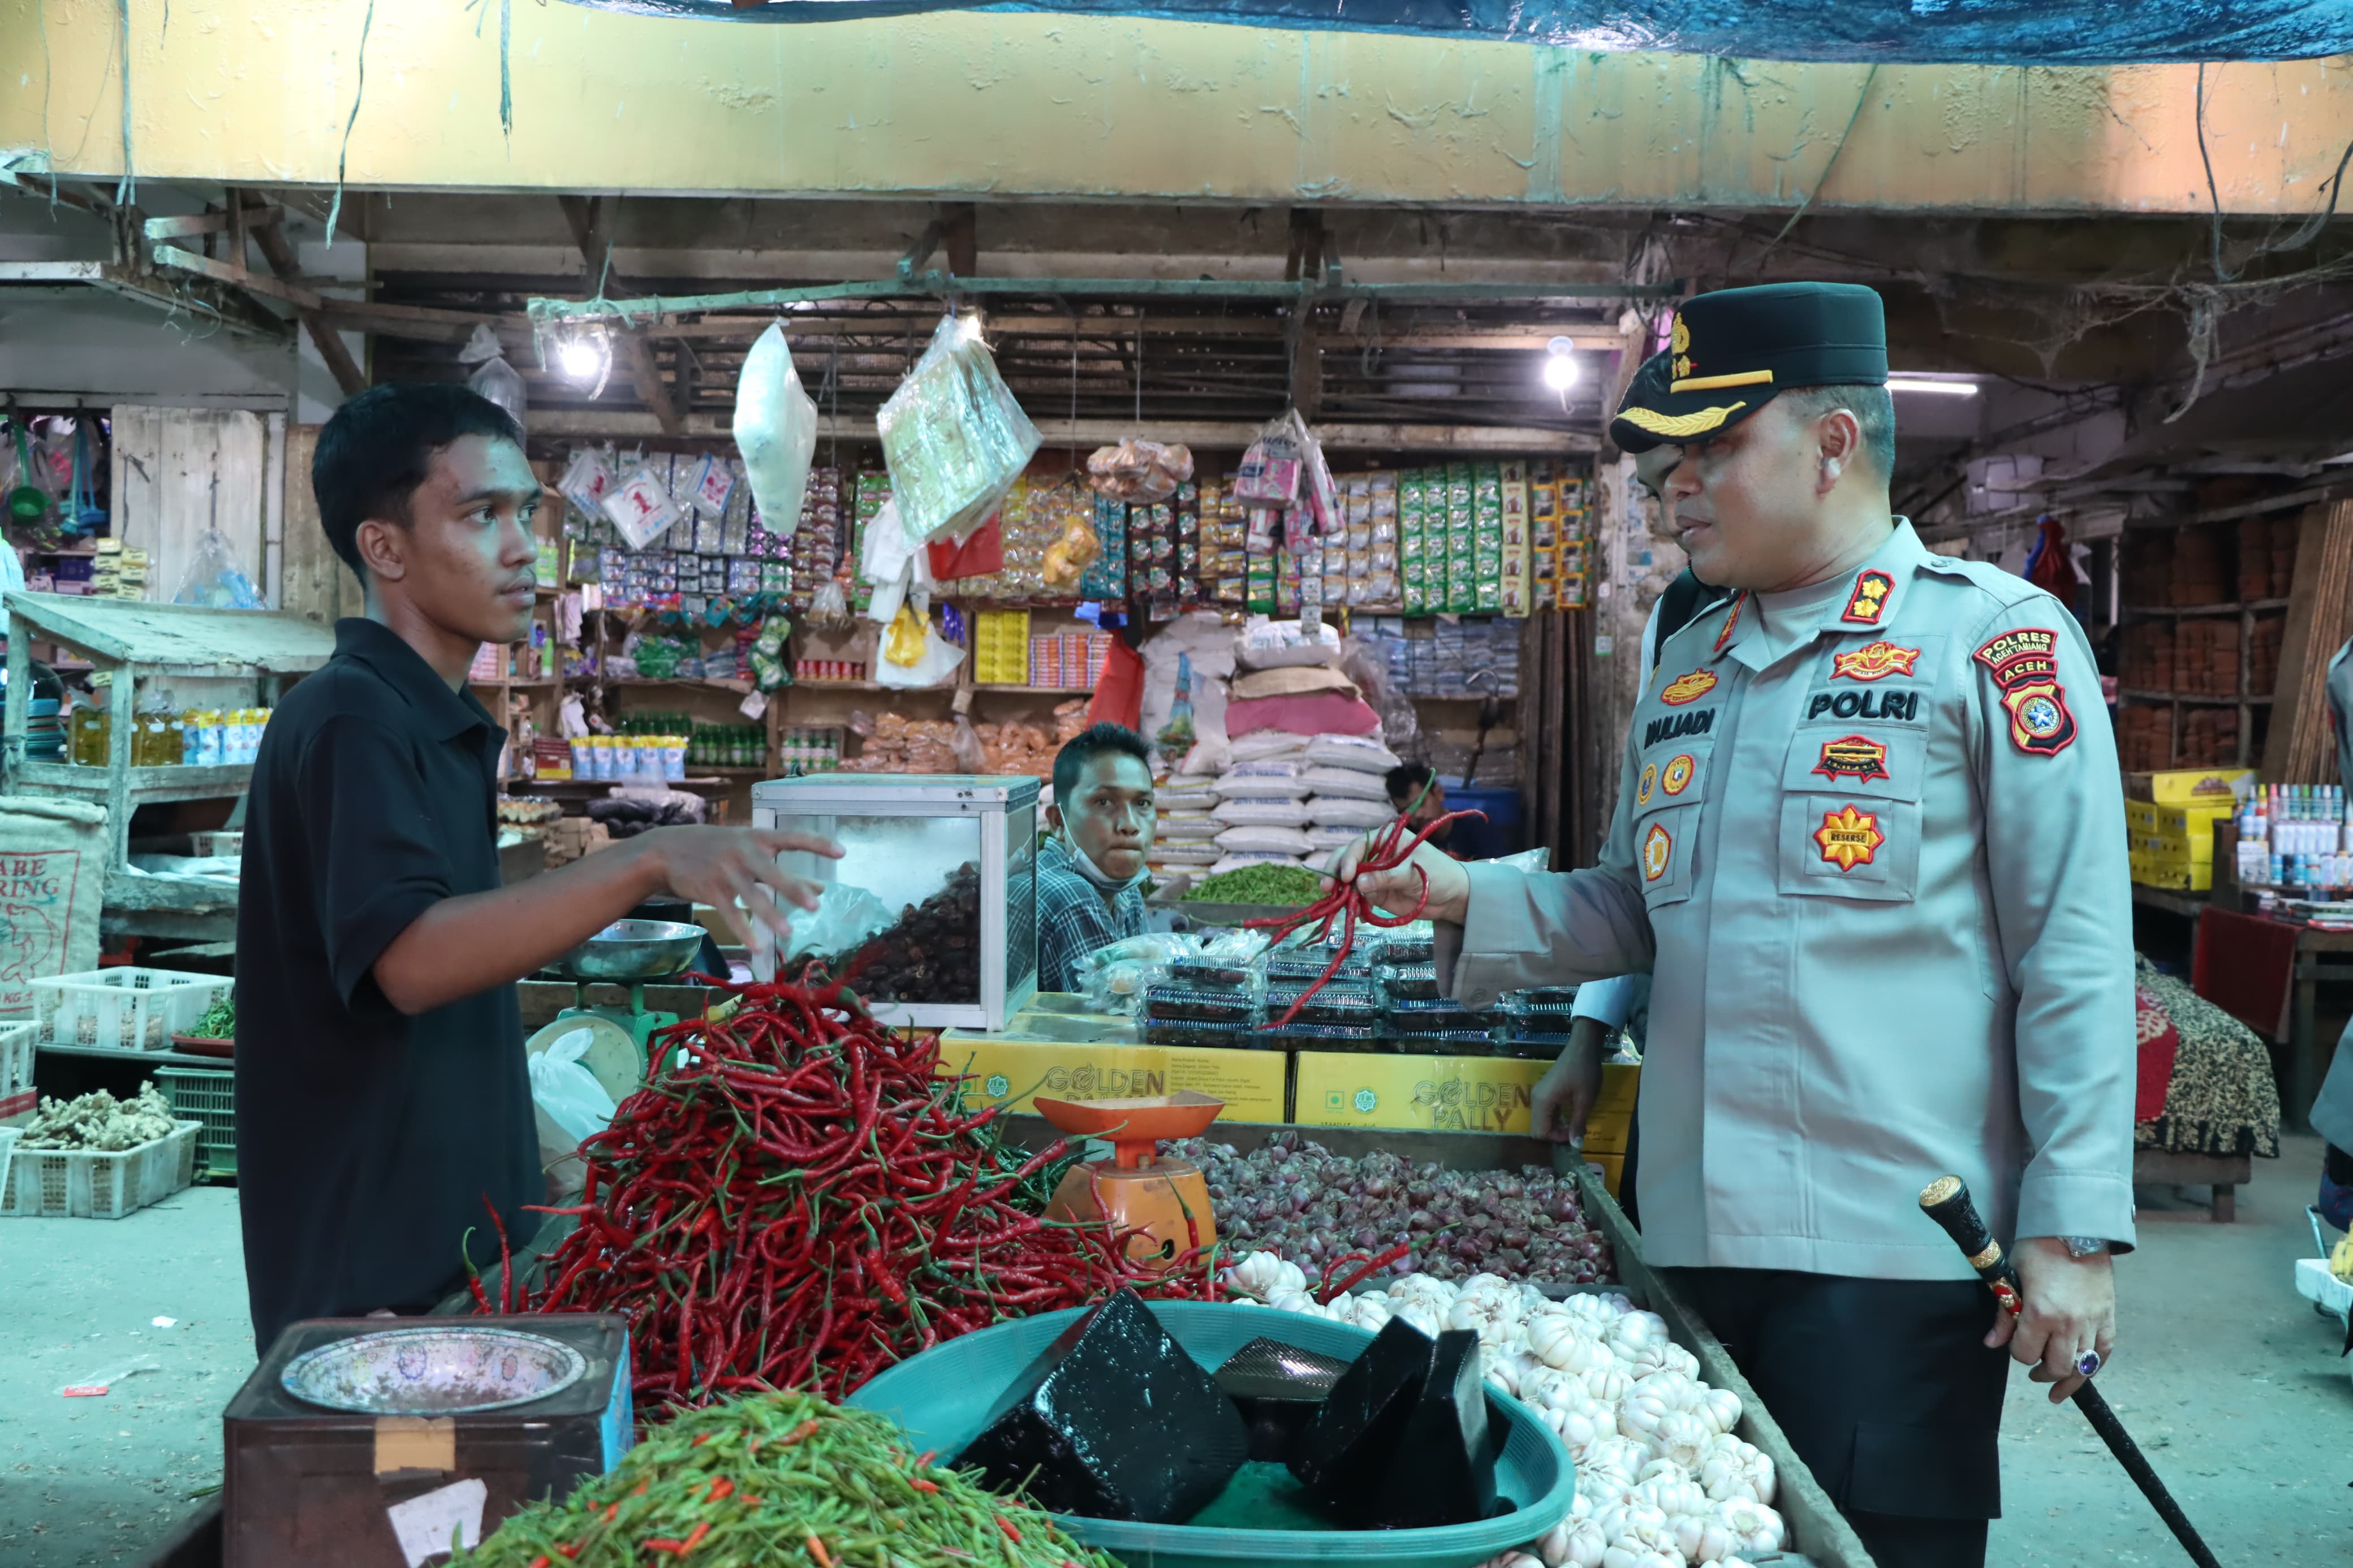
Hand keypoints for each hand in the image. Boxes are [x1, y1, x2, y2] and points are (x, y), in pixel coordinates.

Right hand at [640, 827, 843, 946]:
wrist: (666, 850)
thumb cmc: (718, 849)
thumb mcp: (749, 850)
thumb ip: (784, 869)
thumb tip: (822, 889)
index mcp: (756, 838)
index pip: (792, 838)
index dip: (816, 844)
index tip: (842, 852)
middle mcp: (742, 852)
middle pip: (772, 872)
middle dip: (793, 889)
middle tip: (815, 906)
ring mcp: (725, 871)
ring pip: (751, 897)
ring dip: (770, 916)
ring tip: (788, 933)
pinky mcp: (710, 890)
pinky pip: (730, 914)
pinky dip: (744, 931)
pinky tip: (757, 946)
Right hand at [1336, 833, 1471, 924]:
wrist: (1453, 897)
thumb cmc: (1440, 875)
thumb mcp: (1415, 874)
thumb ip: (1387, 877)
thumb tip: (1358, 883)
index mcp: (1387, 840)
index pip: (1360, 844)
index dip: (1349, 858)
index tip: (1346, 876)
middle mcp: (1377, 855)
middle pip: (1348, 860)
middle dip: (1336, 873)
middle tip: (1327, 888)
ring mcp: (1374, 876)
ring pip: (1349, 881)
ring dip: (1342, 892)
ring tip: (1338, 905)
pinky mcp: (1376, 894)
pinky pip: (1358, 899)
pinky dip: (1353, 906)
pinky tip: (1354, 914)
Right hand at [1530, 1018, 1607, 1143]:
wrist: (1583, 1047)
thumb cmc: (1585, 1073)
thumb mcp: (1585, 1100)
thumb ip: (1578, 1124)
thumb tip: (1576, 1146)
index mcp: (1542, 1101)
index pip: (1541, 1132)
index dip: (1558, 1138)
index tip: (1575, 1134)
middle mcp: (1536, 1099)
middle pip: (1538, 1128)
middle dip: (1555, 1135)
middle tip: (1575, 1132)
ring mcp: (1539, 1094)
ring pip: (1541, 1121)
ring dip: (1556, 1127)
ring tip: (1575, 1126)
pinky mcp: (1545, 1091)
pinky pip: (1545, 1112)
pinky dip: (1556, 1119)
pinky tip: (1570, 1116)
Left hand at [1985, 1237, 2115, 1402]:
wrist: (2077, 1230)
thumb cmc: (2039, 1249)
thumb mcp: (2013, 1276)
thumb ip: (2004, 1314)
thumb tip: (1991, 1343)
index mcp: (2040, 1313)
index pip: (2024, 1354)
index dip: (2016, 1354)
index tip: (2014, 1346)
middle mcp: (2068, 1324)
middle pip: (2056, 1368)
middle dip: (2042, 1373)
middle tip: (2034, 1372)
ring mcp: (2092, 1322)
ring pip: (2083, 1366)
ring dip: (2069, 1378)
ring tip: (2057, 1387)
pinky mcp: (2108, 1317)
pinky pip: (2104, 1352)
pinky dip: (2095, 1365)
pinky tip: (2084, 1371)